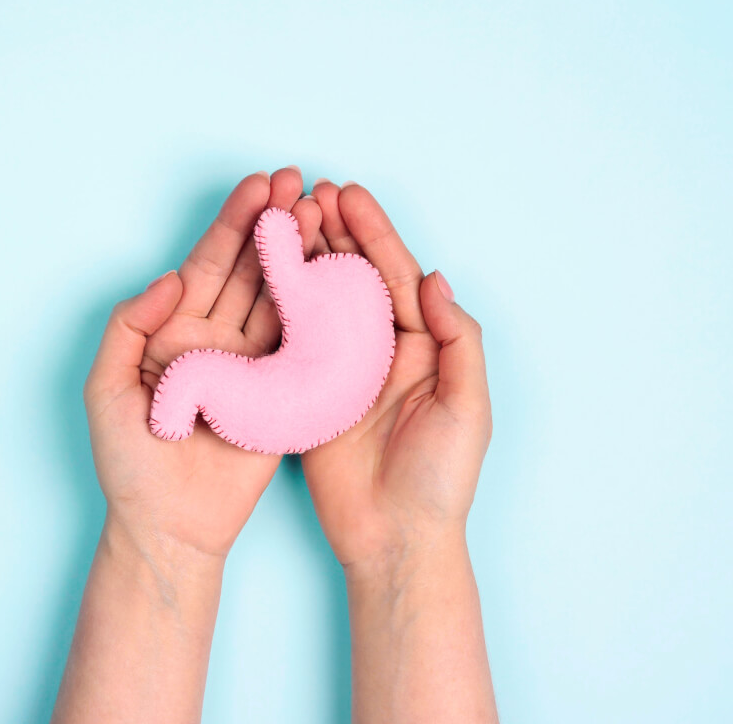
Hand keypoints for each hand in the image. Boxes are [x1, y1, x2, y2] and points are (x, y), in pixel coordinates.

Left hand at [55, 168, 323, 723]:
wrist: (167, 528)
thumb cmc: (129, 464)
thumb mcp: (105, 389)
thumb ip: (129, 327)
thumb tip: (170, 279)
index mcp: (175, 333)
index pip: (208, 265)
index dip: (233, 224)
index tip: (259, 185)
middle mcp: (217, 342)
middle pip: (250, 271)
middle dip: (273, 224)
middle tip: (298, 181)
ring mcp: (253, 367)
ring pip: (280, 300)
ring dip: (299, 257)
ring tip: (319, 213)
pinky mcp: (282, 397)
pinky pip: (302, 348)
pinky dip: (320, 311)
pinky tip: (336, 273)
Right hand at [300, 180, 491, 571]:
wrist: (395, 541)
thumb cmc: (440, 481)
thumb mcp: (467, 408)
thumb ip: (458, 341)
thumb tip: (434, 279)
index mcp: (423, 348)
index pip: (396, 276)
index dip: (374, 233)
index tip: (349, 194)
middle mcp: (381, 351)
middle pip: (355, 277)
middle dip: (334, 232)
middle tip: (309, 192)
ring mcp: (340, 371)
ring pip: (320, 300)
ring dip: (305, 257)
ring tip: (285, 216)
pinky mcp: (306, 395)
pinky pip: (291, 340)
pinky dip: (279, 304)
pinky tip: (265, 273)